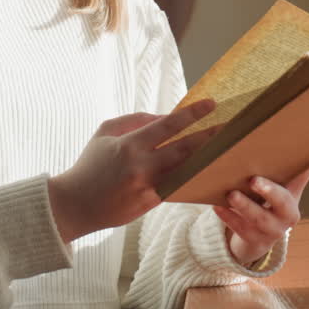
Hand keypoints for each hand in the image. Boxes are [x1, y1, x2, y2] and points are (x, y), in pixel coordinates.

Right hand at [48, 99, 217, 242]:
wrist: (75, 204)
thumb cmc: (89, 165)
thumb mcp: (104, 133)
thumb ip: (133, 121)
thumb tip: (163, 117)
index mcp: (130, 144)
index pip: (168, 125)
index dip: (192, 114)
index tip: (212, 104)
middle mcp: (142, 166)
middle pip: (185, 149)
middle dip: (211, 136)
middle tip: (233, 128)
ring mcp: (148, 187)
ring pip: (185, 171)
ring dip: (207, 159)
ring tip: (228, 150)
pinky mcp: (150, 204)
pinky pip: (176, 187)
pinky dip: (191, 178)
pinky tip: (209, 172)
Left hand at [213, 163, 308, 266]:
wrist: (257, 238)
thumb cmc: (269, 205)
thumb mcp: (282, 188)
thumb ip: (292, 169)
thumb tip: (306, 136)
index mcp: (292, 199)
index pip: (299, 182)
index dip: (301, 168)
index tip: (293, 159)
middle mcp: (286, 217)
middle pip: (282, 204)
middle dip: (269, 192)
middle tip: (254, 180)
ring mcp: (269, 231)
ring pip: (258, 219)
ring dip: (245, 206)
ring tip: (231, 194)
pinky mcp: (252, 240)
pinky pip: (239, 229)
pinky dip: (228, 217)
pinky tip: (216, 206)